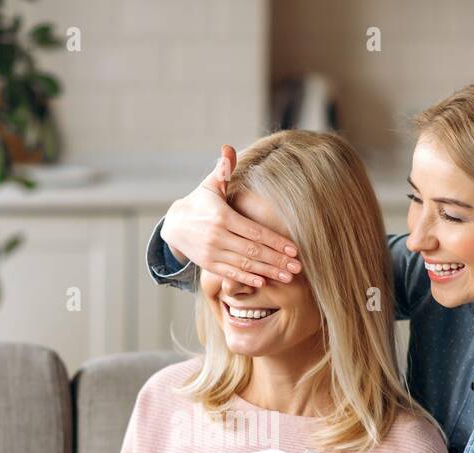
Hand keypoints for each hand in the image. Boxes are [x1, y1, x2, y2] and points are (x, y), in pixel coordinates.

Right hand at [161, 144, 302, 287]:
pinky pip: (230, 274)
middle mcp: (217, 236)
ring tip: (288, 278)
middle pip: (253, 251)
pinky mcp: (208, 265)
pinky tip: (263, 282)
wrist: (175, 224)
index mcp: (222, 216)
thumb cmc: (200, 202)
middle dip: (277, 260)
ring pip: (244, 265)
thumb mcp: (210, 184)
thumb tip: (228, 149)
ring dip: (267, 272)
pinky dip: (247, 279)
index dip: (275, 242)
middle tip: (298, 268)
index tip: (294, 249)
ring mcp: (212, 253)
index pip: (254, 232)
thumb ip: (223, 168)